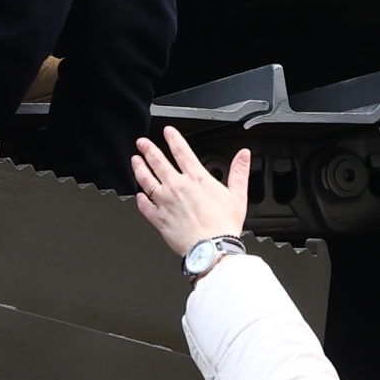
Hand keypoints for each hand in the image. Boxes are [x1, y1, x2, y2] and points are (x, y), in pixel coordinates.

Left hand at [132, 128, 249, 255]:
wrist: (211, 248)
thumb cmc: (224, 225)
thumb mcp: (238, 195)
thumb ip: (239, 172)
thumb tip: (244, 155)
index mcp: (196, 178)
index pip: (181, 151)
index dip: (173, 138)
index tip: (167, 131)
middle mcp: (177, 187)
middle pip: (158, 162)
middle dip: (148, 149)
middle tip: (142, 143)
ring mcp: (165, 202)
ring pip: (146, 180)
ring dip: (139, 168)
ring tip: (135, 160)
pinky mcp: (159, 218)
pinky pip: (144, 206)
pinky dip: (140, 199)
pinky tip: (138, 194)